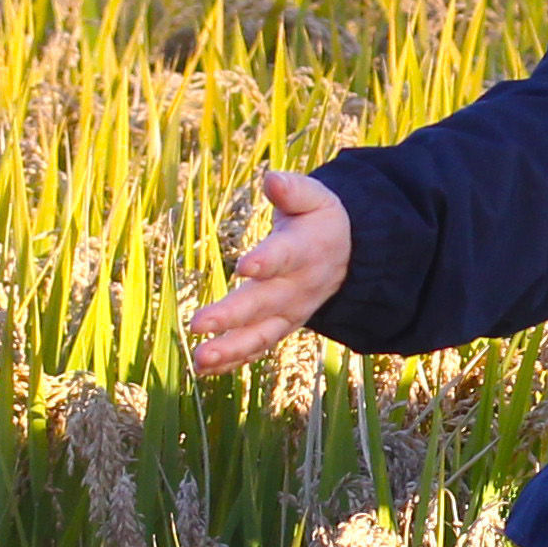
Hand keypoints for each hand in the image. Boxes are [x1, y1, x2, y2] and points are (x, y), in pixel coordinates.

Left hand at [186, 168, 351, 373]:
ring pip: (259, 335)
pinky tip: (203, 368)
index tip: (244, 267)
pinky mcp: (279, 328)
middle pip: (262, 304)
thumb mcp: (317, 198)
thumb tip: (271, 178)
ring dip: (229, 350)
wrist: (349, 259)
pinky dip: (232, 361)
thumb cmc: (320, 222)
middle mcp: (297, 288)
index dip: (266, 261)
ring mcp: (289, 313)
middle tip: (198, 324)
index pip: (284, 257)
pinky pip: (256, 348)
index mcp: (304, 251)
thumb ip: (294, 190)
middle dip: (231, 316)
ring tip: (199, 360)